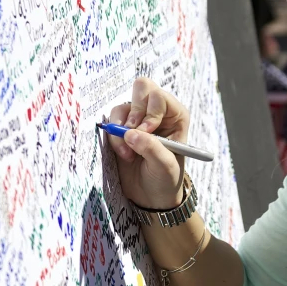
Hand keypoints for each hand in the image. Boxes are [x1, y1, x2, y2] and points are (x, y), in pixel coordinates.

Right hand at [106, 78, 189, 210]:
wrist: (151, 197)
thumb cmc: (166, 179)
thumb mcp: (165, 165)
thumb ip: (151, 148)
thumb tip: (130, 133)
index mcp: (175, 115)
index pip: (160, 96)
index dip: (150, 112)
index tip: (147, 132)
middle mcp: (157, 112)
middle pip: (141, 88)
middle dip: (134, 112)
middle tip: (133, 134)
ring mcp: (137, 119)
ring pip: (122, 107)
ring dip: (121, 130)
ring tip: (129, 153)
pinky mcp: (121, 130)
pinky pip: (111, 122)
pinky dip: (113, 138)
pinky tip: (123, 154)